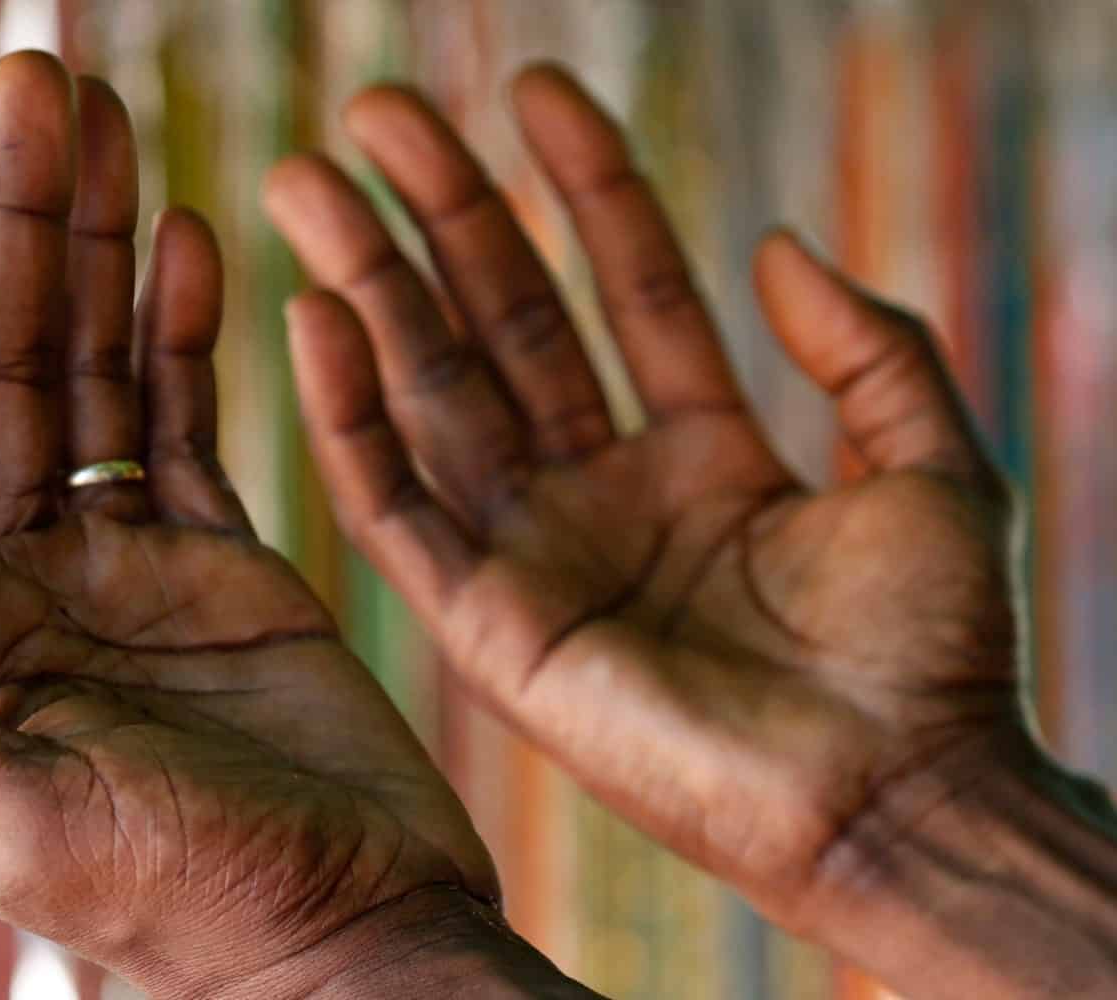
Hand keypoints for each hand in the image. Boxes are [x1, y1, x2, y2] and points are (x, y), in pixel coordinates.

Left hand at [0, 52, 532, 999]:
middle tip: (33, 80)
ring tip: (98, 116)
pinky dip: (182, 328)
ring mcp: (122, 562)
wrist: (352, 938)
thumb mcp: (20, 829)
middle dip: (11, 224)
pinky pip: (184, 419)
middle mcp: (23, 582)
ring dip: (90, 247)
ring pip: (91, 372)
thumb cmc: (195, 914)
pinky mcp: (218, 559)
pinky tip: (180, 234)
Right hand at [265, 65, 1113, 992]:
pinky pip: (399, 508)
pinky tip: (314, 316)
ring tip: (306, 180)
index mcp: (703, 458)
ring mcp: (540, 554)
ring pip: (435, 392)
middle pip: (504, 324)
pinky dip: (349, 417)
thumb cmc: (928, 657)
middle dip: (441, 213)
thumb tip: (774, 243)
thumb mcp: (932, 468)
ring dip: (368, 284)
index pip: (625, 288)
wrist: (893, 802)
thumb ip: (865, 351)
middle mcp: (605, 495)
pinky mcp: (490, 625)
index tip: (536, 86)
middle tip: (374, 110)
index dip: (586, 185)